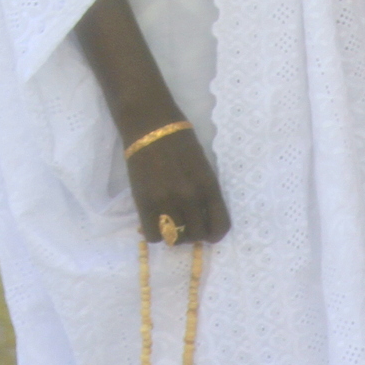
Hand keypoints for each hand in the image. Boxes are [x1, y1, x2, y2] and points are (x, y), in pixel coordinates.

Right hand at [126, 123, 229, 244]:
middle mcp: (190, 197)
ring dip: (174, 236)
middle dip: (193, 234)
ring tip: (169, 224)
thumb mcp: (205, 168)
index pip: (220, 226)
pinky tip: (154, 223)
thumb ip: (206, 194)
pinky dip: (154, 234)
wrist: (150, 126)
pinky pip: (153, 235)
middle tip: (185, 226)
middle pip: (197, 235)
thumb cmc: (180, 143)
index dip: (214, 235)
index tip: (208, 234)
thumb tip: (204, 220)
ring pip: (175, 239)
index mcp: (209, 187)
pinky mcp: (144, 202)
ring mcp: (166, 201)